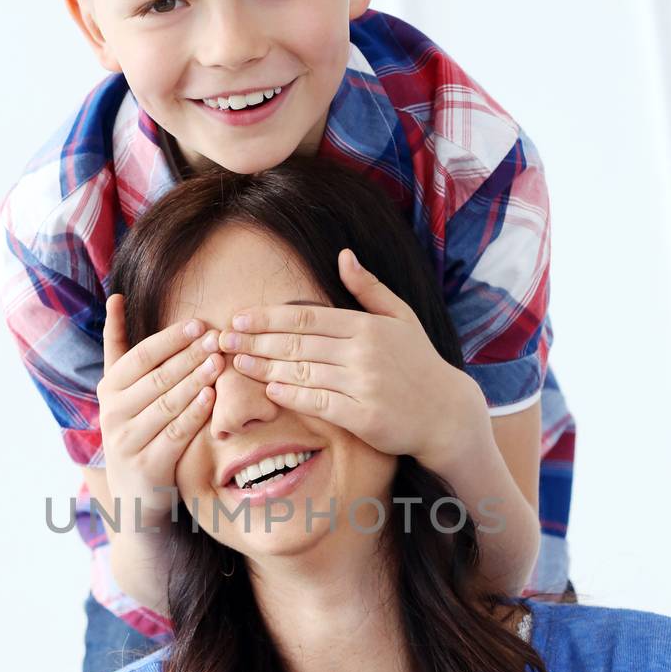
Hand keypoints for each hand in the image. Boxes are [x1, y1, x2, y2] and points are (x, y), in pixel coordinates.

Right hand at [96, 296, 223, 525]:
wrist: (133, 494)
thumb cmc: (135, 429)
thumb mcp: (121, 389)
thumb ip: (118, 345)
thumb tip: (117, 296)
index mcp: (109, 390)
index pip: (139, 357)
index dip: (169, 339)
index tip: (198, 324)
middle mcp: (113, 414)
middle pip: (156, 378)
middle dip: (189, 356)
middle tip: (217, 338)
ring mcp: (128, 441)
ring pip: (167, 404)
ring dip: (195, 380)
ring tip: (219, 362)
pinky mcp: (147, 465)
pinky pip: (175, 434)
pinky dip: (194, 414)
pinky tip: (212, 398)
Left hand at [218, 251, 486, 467]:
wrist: (446, 414)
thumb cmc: (420, 364)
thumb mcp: (401, 318)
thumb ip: (369, 288)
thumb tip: (344, 255)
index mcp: (368, 326)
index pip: (307, 318)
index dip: (269, 318)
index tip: (239, 319)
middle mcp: (363, 352)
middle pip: (297, 344)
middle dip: (256, 342)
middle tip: (224, 341)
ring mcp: (363, 385)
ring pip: (303, 373)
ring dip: (265, 368)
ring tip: (237, 364)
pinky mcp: (363, 416)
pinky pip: (318, 403)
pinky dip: (292, 396)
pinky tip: (269, 390)